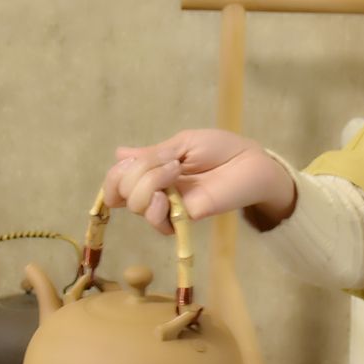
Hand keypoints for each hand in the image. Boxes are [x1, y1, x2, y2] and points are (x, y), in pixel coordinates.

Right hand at [101, 129, 296, 234]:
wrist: (249, 161)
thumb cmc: (219, 148)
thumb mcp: (181, 143)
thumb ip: (151, 154)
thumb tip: (118, 153)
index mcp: (152, 171)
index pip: (117, 181)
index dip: (115, 176)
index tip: (129, 161)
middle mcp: (155, 191)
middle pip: (121, 192)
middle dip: (135, 172)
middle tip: (166, 162)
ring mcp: (169, 206)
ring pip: (135, 205)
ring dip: (148, 182)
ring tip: (175, 171)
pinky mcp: (184, 218)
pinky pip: (157, 220)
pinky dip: (154, 207)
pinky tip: (168, 195)